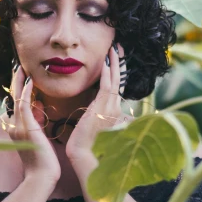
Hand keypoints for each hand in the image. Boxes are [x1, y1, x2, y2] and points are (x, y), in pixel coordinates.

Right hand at [7, 66, 60, 185]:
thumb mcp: (40, 139)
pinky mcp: (26, 128)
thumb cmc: (45, 163)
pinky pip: (23, 104)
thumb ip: (37, 123)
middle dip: (16, 82)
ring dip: (19, 82)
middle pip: (13, 98)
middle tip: (20, 67)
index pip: (18, 105)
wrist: (42, 177)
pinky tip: (30, 81)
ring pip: (17, 99)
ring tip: (23, 68)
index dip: (19, 90)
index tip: (24, 78)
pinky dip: (26, 91)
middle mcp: (15, 126)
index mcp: (18, 129)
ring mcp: (19, 127)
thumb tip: (39, 107)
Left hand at [66, 42, 126, 162]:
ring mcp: (111, 108)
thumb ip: (95, 112)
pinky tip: (106, 62)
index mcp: (112, 110)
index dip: (116, 71)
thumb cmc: (85, 142)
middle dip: (118, 62)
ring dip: (114, 63)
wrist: (83, 154)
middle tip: (118, 47)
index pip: (116, 86)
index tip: (114, 57)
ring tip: (114, 48)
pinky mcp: (103, 109)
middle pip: (118, 80)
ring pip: (115, 80)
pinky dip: (107, 74)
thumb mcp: (92, 124)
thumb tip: (93, 106)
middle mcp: (115, 107)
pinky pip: (107, 87)